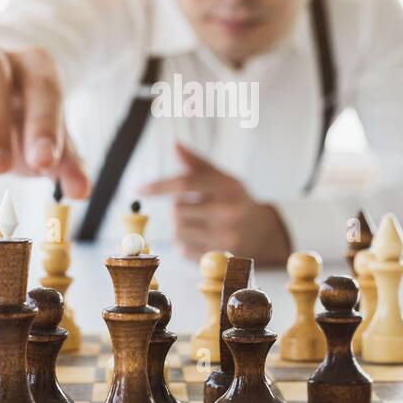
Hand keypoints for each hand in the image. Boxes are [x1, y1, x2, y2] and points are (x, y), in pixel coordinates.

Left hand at [139, 143, 292, 265]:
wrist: (263, 231)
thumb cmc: (236, 200)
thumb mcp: (223, 178)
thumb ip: (197, 163)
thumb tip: (175, 145)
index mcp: (227, 187)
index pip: (185, 183)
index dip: (159, 186)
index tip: (140, 189)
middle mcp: (227, 212)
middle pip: (177, 210)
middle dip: (177, 208)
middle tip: (192, 209)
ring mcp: (224, 237)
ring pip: (177, 232)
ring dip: (180, 228)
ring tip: (199, 225)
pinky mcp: (219, 257)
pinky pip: (183, 251)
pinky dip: (185, 245)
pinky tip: (202, 239)